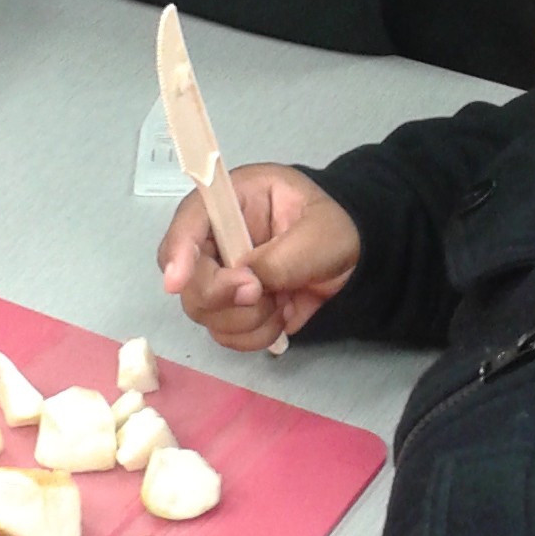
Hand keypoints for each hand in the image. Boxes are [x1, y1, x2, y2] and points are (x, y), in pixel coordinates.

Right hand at [159, 164, 359, 351]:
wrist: (357, 256)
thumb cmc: (337, 228)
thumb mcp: (319, 233)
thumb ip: (281, 258)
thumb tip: (245, 284)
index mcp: (232, 201)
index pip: (188, 222)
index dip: (177, 252)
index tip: (177, 282)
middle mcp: (216, 239)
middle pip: (187, 279)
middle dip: (222, 296)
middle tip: (262, 293)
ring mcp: (222, 276)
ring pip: (205, 313)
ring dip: (247, 318)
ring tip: (283, 301)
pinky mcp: (234, 307)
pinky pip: (226, 333)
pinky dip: (255, 334)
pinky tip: (281, 314)